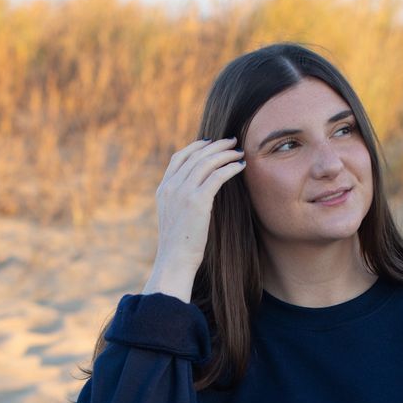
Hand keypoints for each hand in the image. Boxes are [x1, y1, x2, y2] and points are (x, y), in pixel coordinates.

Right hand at [143, 137, 245, 299]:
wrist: (174, 260)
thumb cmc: (178, 245)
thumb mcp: (174, 218)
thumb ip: (181, 201)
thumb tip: (199, 194)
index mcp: (163, 189)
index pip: (179, 158)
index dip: (196, 146)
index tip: (211, 142)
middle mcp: (171, 187)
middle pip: (195, 155)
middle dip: (216, 146)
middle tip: (232, 141)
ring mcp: (182, 192)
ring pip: (207, 162)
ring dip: (225, 154)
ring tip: (239, 152)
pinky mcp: (197, 201)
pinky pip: (217, 176)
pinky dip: (230, 167)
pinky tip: (240, 166)